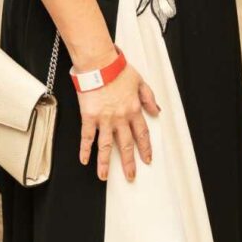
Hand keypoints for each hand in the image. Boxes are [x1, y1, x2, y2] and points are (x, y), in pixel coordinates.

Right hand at [77, 62, 159, 181]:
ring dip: (105, 163)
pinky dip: (85, 150)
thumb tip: (157, 111)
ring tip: (104, 177)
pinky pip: (87, 137)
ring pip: (106, 146)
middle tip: (130, 176)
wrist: (101, 65)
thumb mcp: (141, 82)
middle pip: (126, 144)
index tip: (147, 159)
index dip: (145, 148)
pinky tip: (84, 160)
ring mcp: (104, 119)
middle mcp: (120, 117)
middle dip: (128, 162)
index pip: (142, 133)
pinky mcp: (89, 117)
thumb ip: (149, 98)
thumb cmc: (120, 71)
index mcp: (134, 109)